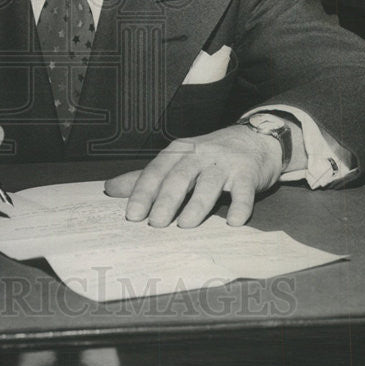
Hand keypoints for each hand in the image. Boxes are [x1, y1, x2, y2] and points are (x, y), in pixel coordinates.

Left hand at [104, 125, 281, 227]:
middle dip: (166, 199)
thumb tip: (110, 189)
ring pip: (209, 183)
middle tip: (155, 223)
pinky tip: (233, 222)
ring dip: (197, 205)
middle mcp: (200, 154)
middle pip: (180, 176)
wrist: (255, 140)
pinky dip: (240, 206)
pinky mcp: (248, 173)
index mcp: (179, 151)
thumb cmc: (209, 156)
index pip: (156, 171)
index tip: (132, 215)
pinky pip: (243, 190)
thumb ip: (146, 177)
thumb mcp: (177, 161)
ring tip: (185, 225)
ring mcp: (225, 163)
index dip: (143, 192)